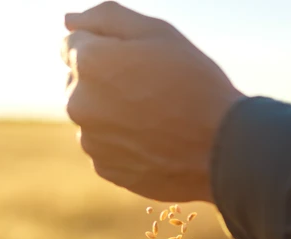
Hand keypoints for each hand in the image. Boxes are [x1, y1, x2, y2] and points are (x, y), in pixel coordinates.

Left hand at [61, 2, 245, 201]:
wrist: (221, 150)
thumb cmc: (195, 83)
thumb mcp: (157, 32)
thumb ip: (106, 17)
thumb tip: (69, 21)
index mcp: (88, 63)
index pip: (72, 44)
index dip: (105, 46)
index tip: (135, 59)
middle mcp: (78, 103)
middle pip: (78, 81)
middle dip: (103, 79)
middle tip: (150, 87)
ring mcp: (90, 140)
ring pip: (92, 116)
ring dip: (112, 112)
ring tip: (155, 116)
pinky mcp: (105, 168)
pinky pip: (105, 146)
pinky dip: (122, 141)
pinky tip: (154, 139)